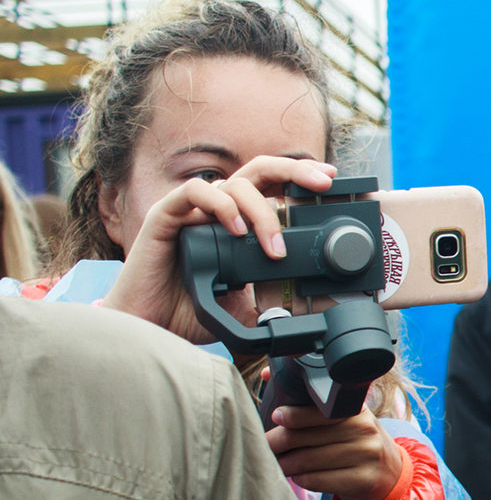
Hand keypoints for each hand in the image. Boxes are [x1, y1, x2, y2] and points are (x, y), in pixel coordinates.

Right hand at [101, 156, 336, 342]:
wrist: (149, 328)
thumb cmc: (191, 313)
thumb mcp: (244, 307)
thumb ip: (269, 301)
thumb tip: (303, 314)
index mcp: (237, 223)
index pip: (271, 187)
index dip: (299, 178)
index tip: (331, 181)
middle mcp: (217, 211)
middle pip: (259, 171)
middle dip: (294, 171)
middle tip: (323, 183)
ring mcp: (192, 212)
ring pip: (234, 184)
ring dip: (261, 210)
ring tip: (273, 246)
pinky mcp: (166, 216)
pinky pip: (196, 192)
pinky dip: (221, 206)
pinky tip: (236, 231)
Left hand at [266, 403, 403, 499]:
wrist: (389, 472)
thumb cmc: (356, 441)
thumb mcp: (345, 418)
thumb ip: (310, 402)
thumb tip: (265, 374)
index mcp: (356, 410)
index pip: (321, 411)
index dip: (295, 415)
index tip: (276, 416)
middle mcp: (364, 430)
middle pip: (307, 438)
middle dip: (277, 443)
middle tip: (264, 446)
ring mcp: (365, 456)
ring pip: (308, 461)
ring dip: (285, 464)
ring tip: (276, 462)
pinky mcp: (361, 480)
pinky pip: (318, 480)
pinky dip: (300, 479)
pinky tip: (297, 475)